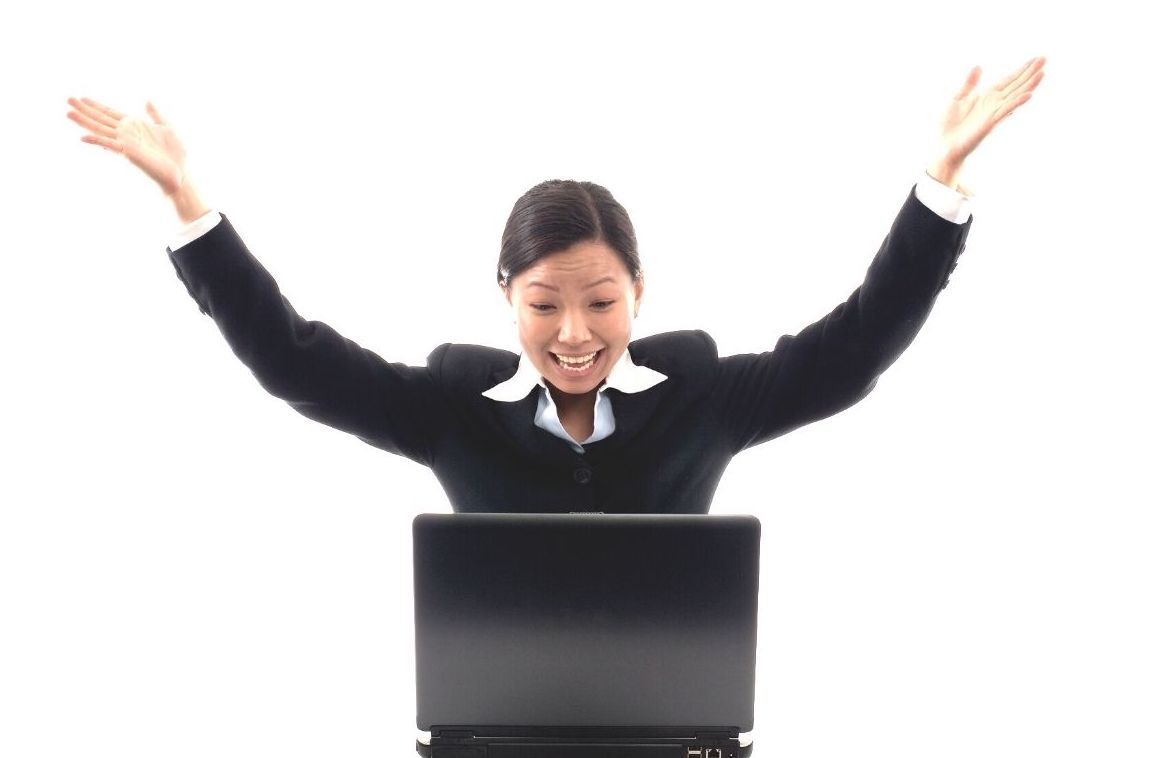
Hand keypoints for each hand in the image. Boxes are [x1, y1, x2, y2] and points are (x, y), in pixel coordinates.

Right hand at [66, 97, 189, 196]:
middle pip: (101, 119)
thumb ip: (155, 114)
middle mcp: (126, 133)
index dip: (97, 105)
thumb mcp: (166, 127)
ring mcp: (125, 143)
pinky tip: (82, 137)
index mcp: (134, 125)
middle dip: (85, 109)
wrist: (179, 173)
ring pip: (100, 130)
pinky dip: (97, 141)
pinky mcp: (128, 153)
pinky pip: (110, 146)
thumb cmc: (174, 154)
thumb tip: (147, 100)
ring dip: (84, 121)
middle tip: (68, 99)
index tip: (83, 97)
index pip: (111, 113)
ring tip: (68, 112)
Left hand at [927, 56, 1045, 186]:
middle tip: (1045, 58)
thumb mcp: (957, 98)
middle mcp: (995, 103)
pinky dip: (1017, 103)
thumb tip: (978, 66)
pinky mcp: (990, 123)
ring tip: (1043, 73)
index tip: (1035, 58)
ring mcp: (994, 113)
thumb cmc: (949, 125)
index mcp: (987, 96)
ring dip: (1030, 85)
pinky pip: (1006, 111)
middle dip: (1030, 72)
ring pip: (1016, 96)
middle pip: (1017, 85)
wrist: (943, 145)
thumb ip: (969, 83)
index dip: (1021, 69)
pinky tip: (1029, 95)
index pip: (1009, 80)